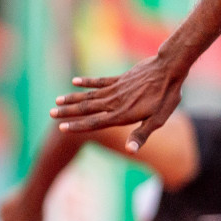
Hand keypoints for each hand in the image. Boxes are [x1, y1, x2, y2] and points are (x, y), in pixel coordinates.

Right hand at [51, 54, 182, 151]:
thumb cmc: (166, 97)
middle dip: (68, 112)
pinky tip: (75, 81)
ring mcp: (117, 89)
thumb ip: (141, 135)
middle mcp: (115, 102)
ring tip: (57, 100)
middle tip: (50, 113)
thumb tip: (130, 151)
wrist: (170, 69)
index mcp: (123, 114)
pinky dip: (87, 82)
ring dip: (73, 98)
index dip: (78, 126)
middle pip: (87, 108)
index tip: (61, 128)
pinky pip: (100, 81)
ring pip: (89, 95)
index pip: (95, 123)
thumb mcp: (158, 120)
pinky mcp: (120, 78)